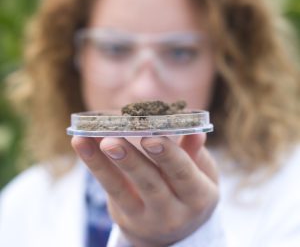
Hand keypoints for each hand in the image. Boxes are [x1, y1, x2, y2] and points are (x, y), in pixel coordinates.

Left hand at [72, 134, 218, 246]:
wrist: (174, 232)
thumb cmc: (189, 193)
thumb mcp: (202, 176)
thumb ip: (195, 154)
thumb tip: (196, 132)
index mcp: (197, 197)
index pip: (183, 174)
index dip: (168, 156)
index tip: (151, 137)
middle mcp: (171, 212)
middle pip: (150, 184)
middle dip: (131, 161)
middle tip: (113, 141)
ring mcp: (144, 217)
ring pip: (121, 189)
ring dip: (102, 162)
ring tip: (87, 140)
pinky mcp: (124, 214)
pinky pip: (108, 189)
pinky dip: (93, 164)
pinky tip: (82, 143)